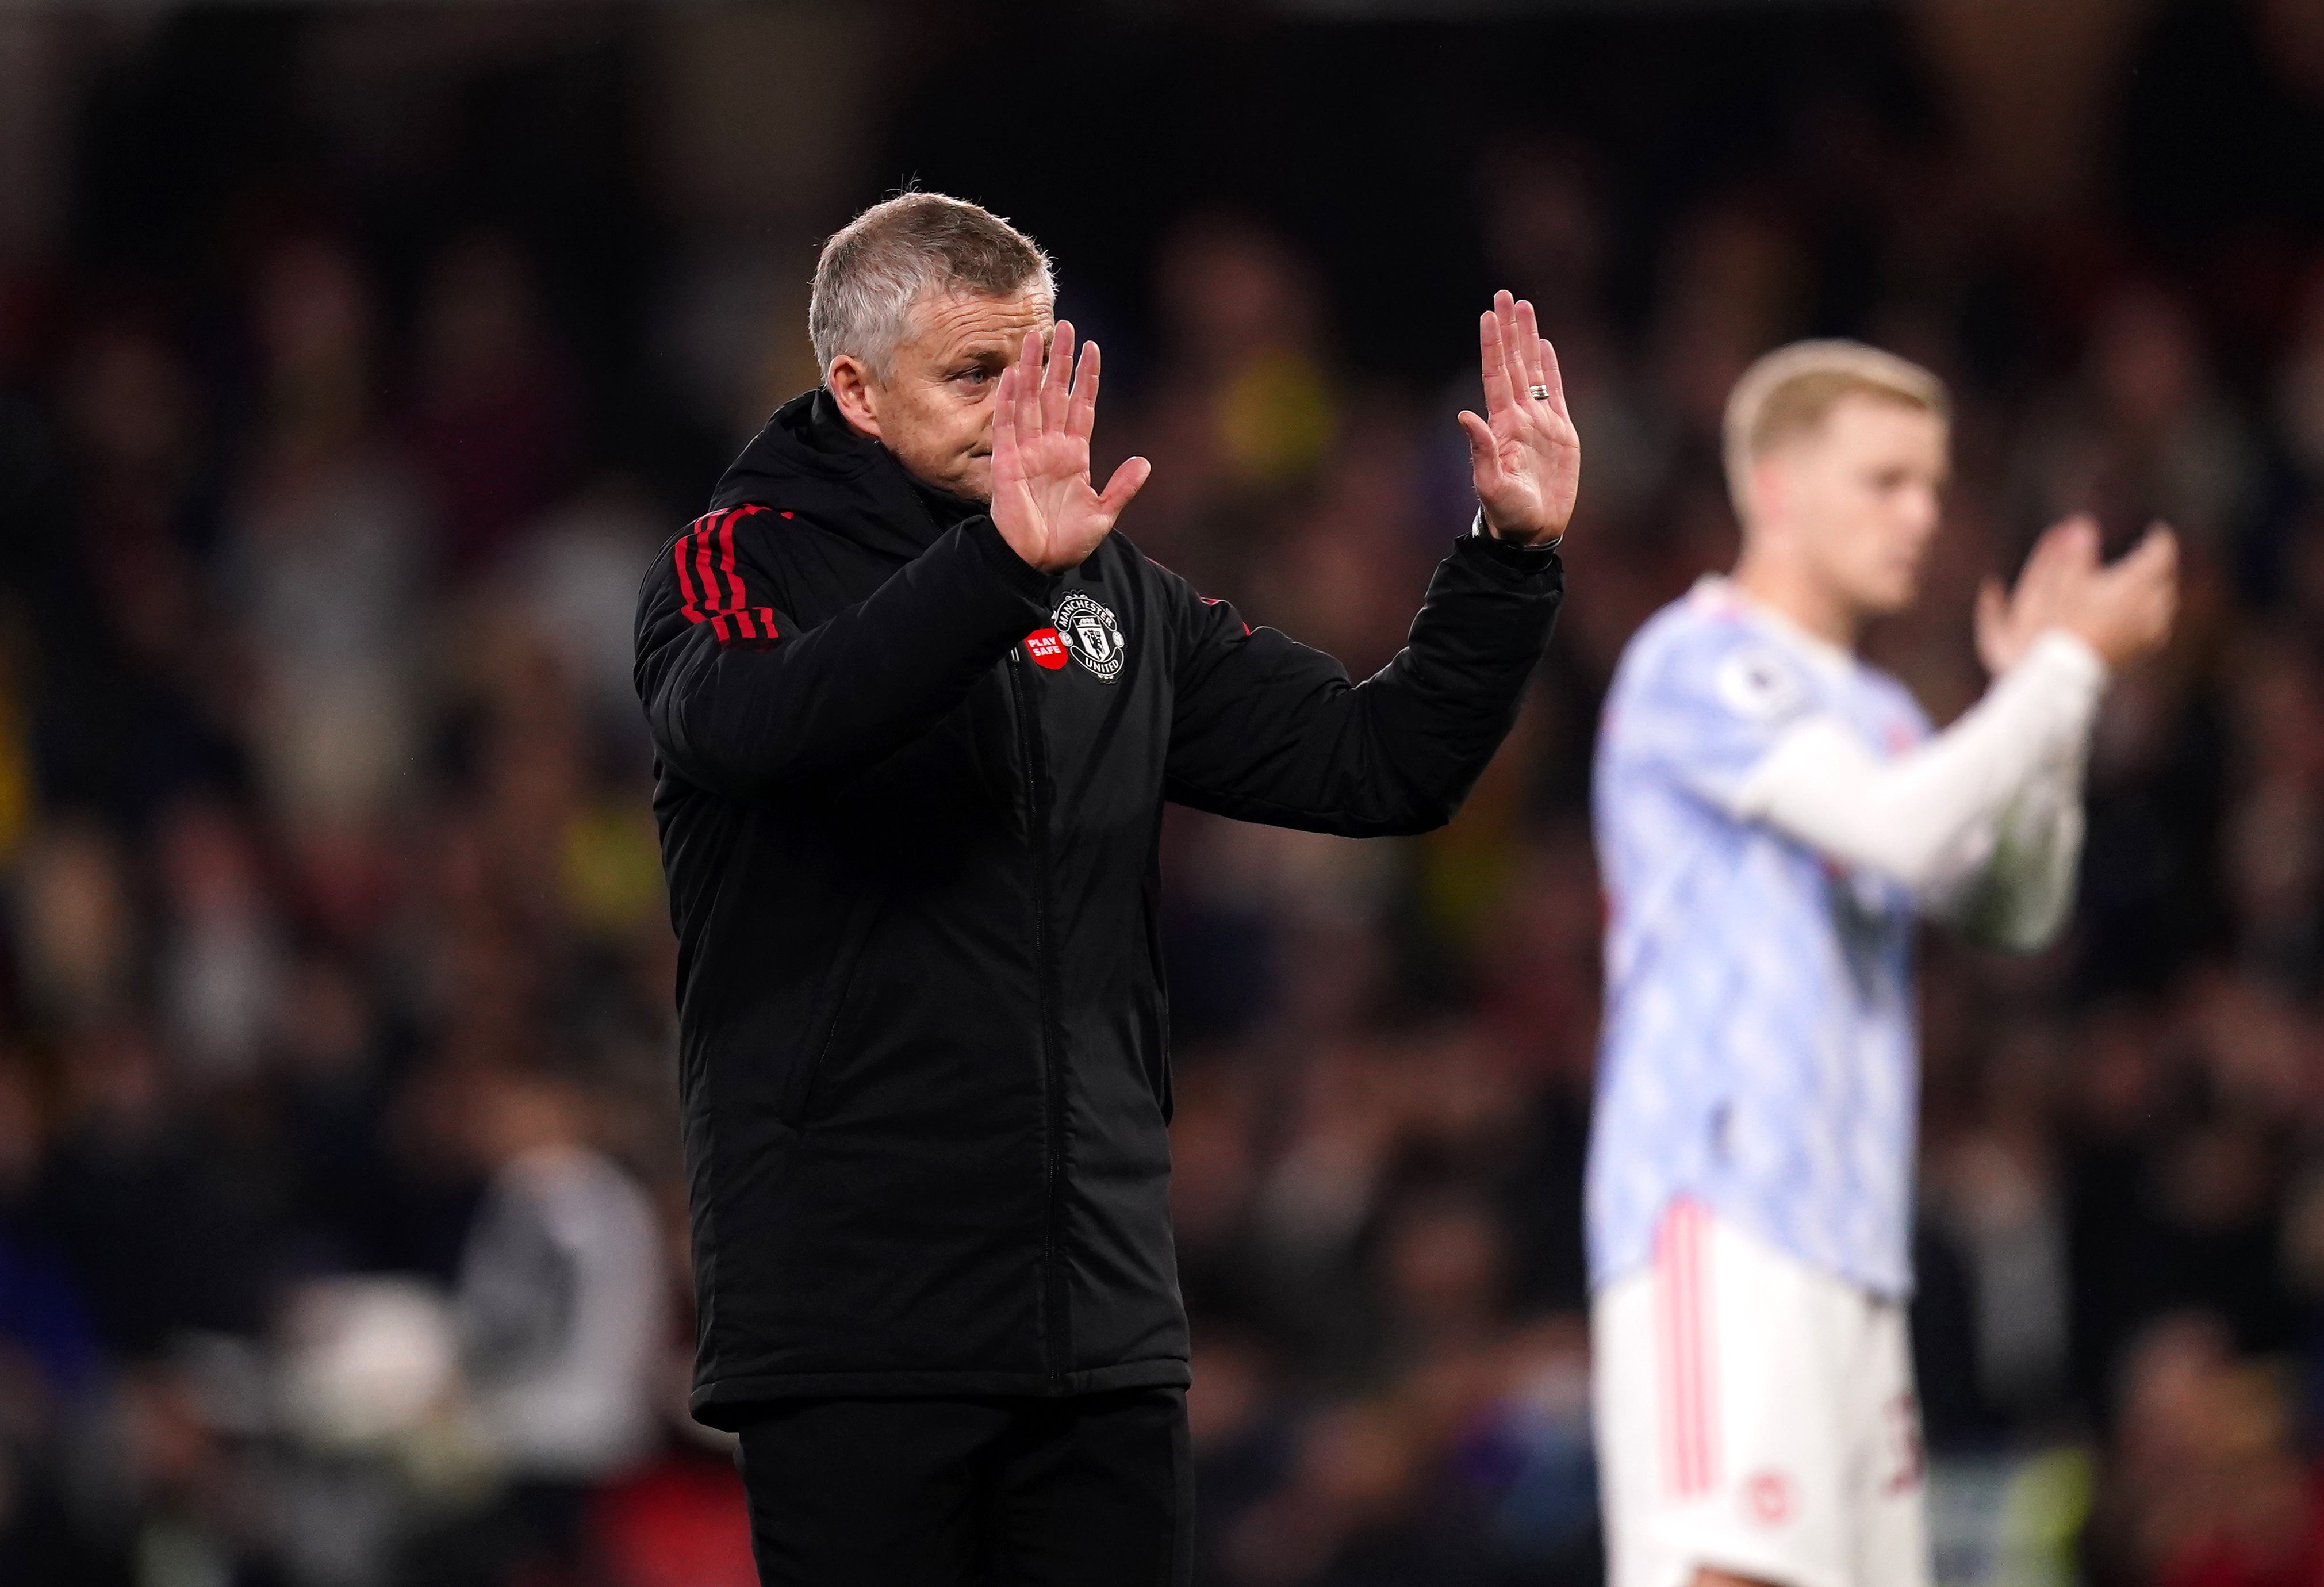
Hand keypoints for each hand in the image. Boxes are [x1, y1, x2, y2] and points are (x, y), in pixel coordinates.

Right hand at [989, 321, 1150, 573]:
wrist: (1035, 564)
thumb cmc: (1066, 543)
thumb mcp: (1104, 515)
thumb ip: (1122, 488)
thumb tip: (1144, 462)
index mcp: (1073, 455)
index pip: (1082, 406)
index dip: (1087, 378)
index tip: (1093, 348)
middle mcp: (1049, 447)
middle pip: (1055, 394)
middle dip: (1060, 361)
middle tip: (1066, 326)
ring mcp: (1026, 452)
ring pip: (1029, 400)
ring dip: (1032, 369)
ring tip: (1035, 336)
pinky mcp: (1005, 463)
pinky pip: (1005, 425)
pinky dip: (1009, 400)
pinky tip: (1014, 375)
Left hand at [1458, 290, 1580, 544]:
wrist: (1533, 532)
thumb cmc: (1508, 514)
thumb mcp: (1490, 484)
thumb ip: (1480, 450)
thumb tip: (1465, 415)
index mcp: (1502, 425)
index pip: (1496, 375)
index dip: (1492, 345)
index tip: (1488, 314)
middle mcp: (1519, 417)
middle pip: (1514, 363)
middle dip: (1510, 329)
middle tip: (1506, 295)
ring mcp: (1540, 423)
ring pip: (1534, 370)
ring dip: (1528, 339)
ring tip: (1525, 307)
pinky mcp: (1561, 434)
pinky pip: (1557, 392)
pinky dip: (1551, 368)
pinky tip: (1545, 346)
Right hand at [1976, 515, 2178, 673]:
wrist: (2062, 672)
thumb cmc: (2060, 624)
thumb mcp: (2061, 581)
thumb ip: (2075, 551)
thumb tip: (2084, 525)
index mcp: (2134, 584)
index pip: (2160, 553)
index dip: (2160, 539)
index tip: (2158, 530)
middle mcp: (2149, 606)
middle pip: (2167, 578)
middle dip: (2161, 563)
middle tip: (2153, 553)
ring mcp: (2148, 632)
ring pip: (2166, 603)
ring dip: (2159, 589)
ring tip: (2149, 582)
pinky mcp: (2141, 652)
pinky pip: (2159, 627)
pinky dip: (2154, 615)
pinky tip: (2146, 617)